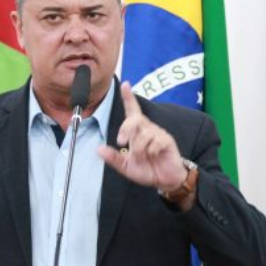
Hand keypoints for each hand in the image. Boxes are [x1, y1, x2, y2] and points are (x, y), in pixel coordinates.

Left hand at [98, 82, 197, 209]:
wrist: (164, 180)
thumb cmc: (147, 170)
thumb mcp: (126, 166)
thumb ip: (113, 158)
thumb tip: (98, 150)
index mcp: (137, 132)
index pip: (133, 111)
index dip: (129, 98)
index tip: (125, 84)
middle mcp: (148, 129)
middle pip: (135, 119)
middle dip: (125, 128)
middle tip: (121, 142)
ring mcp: (158, 134)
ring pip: (144, 134)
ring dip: (139, 148)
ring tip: (142, 157)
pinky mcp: (167, 141)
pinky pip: (156, 142)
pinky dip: (151, 151)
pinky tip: (154, 156)